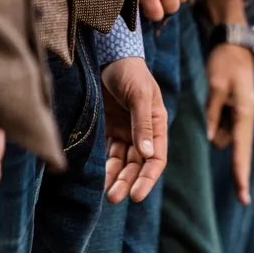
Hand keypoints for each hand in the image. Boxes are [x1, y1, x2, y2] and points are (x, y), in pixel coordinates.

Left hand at [100, 54, 165, 204]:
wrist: (108, 55)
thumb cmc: (129, 71)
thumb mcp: (139, 95)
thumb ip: (142, 124)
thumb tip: (147, 155)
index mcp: (157, 125)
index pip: (156, 159)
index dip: (147, 179)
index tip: (135, 195)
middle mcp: (142, 133)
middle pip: (137, 165)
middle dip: (127, 183)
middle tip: (113, 198)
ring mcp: (125, 132)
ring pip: (122, 162)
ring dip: (114, 178)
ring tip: (105, 193)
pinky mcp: (108, 129)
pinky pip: (107, 153)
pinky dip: (103, 166)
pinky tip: (96, 178)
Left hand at [201, 27, 253, 206]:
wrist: (233, 43)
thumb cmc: (226, 62)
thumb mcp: (218, 86)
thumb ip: (214, 113)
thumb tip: (211, 139)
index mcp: (245, 114)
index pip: (242, 151)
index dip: (241, 174)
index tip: (243, 198)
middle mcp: (244, 118)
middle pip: (228, 143)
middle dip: (219, 134)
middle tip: (220, 108)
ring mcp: (238, 115)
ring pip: (220, 133)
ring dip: (214, 122)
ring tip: (217, 94)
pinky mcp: (231, 111)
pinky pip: (218, 122)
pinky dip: (214, 115)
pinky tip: (216, 95)